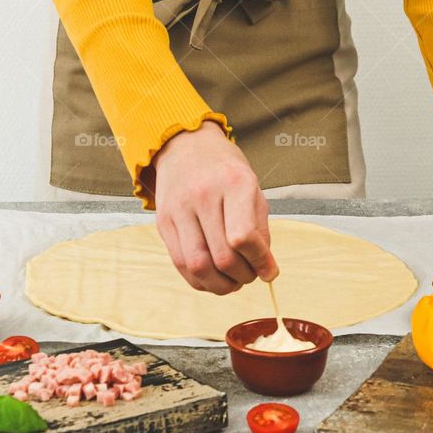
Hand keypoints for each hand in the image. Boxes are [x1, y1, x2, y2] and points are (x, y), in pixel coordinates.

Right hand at [149, 119, 279, 294]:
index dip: (259, 262)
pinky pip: (180, 264)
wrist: (186, 146)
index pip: (243, 237)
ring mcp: (179, 209)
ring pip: (198, 266)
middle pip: (222, 257)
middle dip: (242, 277)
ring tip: (232, 282)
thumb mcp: (252, 189)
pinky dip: (200, 280)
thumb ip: (260, 230)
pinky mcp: (163, 222)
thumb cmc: (225, 170)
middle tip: (250, 276)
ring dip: (220, 285)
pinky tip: (212, 277)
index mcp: (233, 183)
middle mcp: (203, 195)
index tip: (268, 271)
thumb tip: (266, 271)